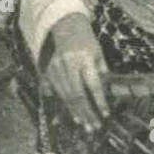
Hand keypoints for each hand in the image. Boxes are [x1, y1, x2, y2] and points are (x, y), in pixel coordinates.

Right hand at [43, 13, 109, 132]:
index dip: (99, 101)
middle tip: (93, 126)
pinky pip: (56, 92)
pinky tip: (71, 115)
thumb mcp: (98, 53)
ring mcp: (56, 67)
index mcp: (84, 58)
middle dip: (86, 112)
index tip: (105, 115)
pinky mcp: (49, 70)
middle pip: (78, 94)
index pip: (93, 84)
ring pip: (66, 95)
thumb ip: (101, 72)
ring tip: (85, 124)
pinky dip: (64, 104)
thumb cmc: (87, 41)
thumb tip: (104, 93)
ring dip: (76, 112)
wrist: (66, 27)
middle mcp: (68, 64)